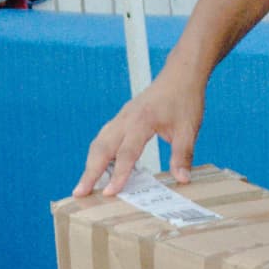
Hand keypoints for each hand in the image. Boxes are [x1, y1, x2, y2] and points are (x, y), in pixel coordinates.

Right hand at [73, 67, 207, 196]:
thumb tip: (182, 179)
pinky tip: (99, 167)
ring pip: (99, 142)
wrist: (180, 75)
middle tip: (79, 193)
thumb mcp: (189, 129)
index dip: (118, 174)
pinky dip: (98, 154)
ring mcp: (121, 117)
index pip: (126, 152)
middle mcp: (126, 118)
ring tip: (84, 184)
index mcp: (142, 120)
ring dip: (90, 163)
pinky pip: (105, 137)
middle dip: (89, 172)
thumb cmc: (185, 99)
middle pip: (102, 147)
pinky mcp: (122, 118)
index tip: (109, 193)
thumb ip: (183, 155)